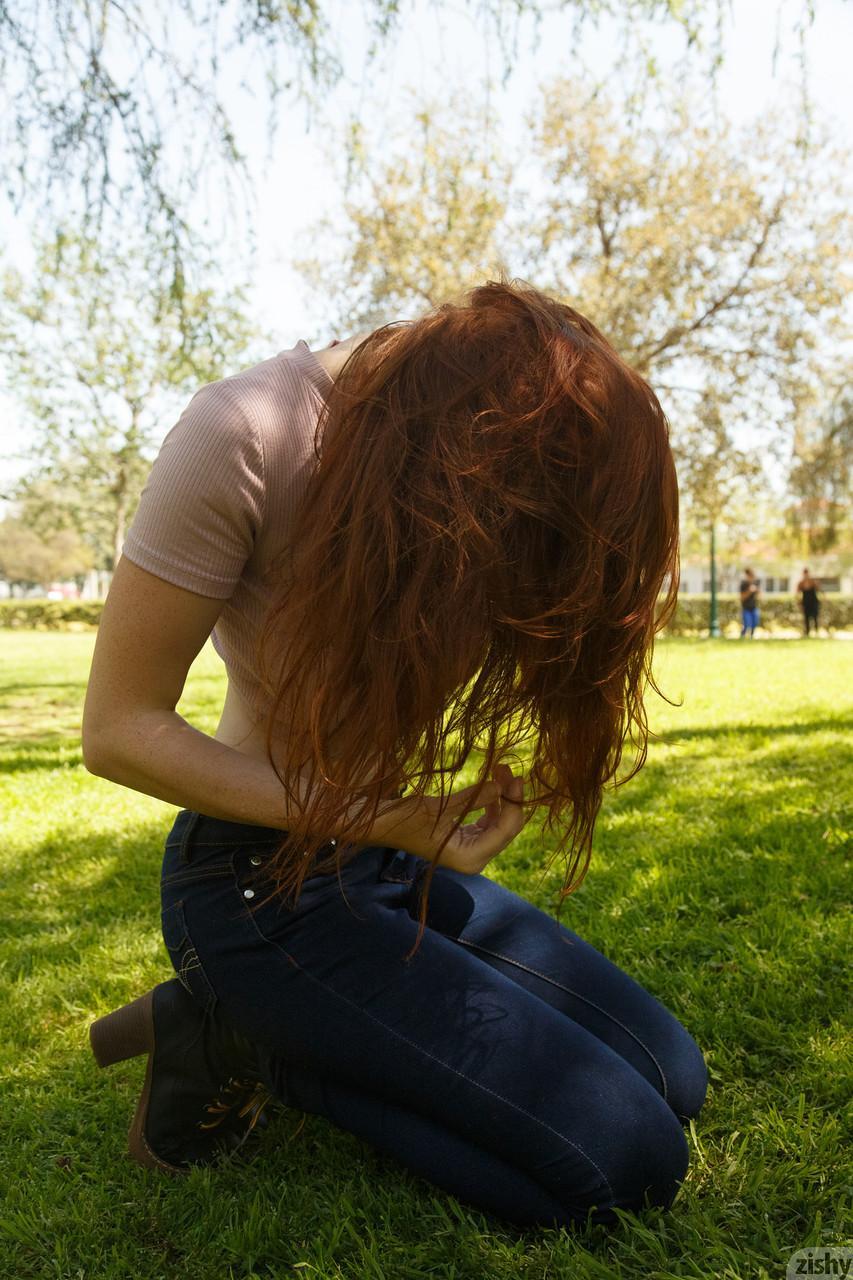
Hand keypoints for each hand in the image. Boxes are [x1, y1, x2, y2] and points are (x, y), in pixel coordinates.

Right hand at [366, 762, 528, 874]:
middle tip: (507, 768)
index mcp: (470, 858)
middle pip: (507, 828)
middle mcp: (474, 859)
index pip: (505, 830)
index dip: (514, 802)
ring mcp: (471, 850)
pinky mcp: (466, 839)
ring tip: (500, 769)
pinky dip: (492, 803)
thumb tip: (501, 786)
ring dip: (502, 797)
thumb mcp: (439, 806)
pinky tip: (492, 784)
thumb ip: (473, 798)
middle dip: (509, 798)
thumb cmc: (404, 818)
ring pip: (500, 823)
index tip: (515, 776)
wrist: (380, 825)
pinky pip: (488, 821)